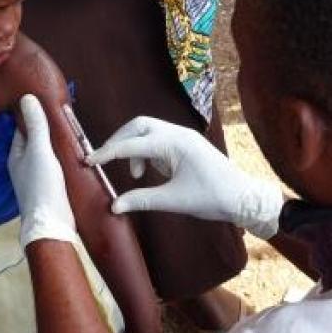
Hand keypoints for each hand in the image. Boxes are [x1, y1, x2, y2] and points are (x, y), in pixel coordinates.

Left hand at [8, 95, 76, 246]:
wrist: (52, 222)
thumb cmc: (42, 185)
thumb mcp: (39, 151)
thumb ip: (35, 125)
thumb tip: (27, 97)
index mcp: (15, 155)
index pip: (22, 128)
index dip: (33, 115)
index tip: (46, 102)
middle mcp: (23, 165)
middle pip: (35, 140)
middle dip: (46, 129)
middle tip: (63, 114)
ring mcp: (36, 177)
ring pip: (46, 153)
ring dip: (56, 143)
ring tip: (71, 130)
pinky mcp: (50, 187)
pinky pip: (55, 165)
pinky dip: (62, 157)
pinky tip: (74, 153)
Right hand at [87, 117, 284, 239]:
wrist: (243, 197)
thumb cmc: (213, 197)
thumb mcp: (174, 201)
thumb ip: (142, 200)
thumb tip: (114, 206)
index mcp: (175, 143)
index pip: (132, 143)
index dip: (107, 153)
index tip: (88, 161)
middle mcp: (178, 134)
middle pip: (138, 125)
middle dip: (119, 142)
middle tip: (105, 162)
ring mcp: (183, 137)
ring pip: (147, 130)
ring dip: (133, 148)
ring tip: (136, 176)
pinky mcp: (185, 145)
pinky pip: (157, 140)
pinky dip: (145, 152)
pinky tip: (148, 173)